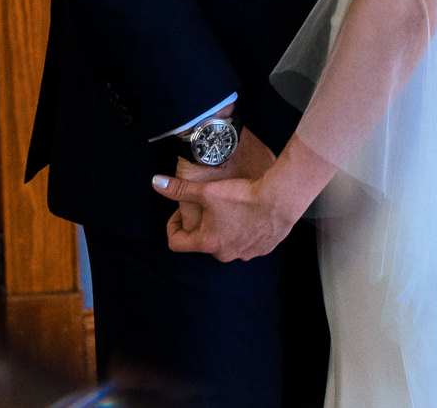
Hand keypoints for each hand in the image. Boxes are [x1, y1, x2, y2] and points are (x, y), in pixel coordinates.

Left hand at [152, 172, 296, 262]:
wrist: (280, 199)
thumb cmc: (244, 197)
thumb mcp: (206, 190)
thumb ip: (179, 189)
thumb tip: (156, 183)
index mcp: (207, 242)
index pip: (177, 243)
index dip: (173, 225)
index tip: (179, 212)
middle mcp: (225, 253)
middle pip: (203, 241)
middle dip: (201, 224)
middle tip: (207, 205)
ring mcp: (245, 253)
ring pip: (226, 242)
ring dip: (223, 228)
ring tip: (230, 207)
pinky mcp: (262, 248)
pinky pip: (247, 242)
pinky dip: (243, 230)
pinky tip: (248, 213)